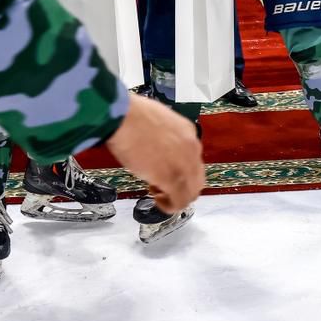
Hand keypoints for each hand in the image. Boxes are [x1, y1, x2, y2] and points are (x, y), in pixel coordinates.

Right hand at [106, 93, 205, 213]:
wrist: (122, 117)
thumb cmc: (130, 115)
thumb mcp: (156, 121)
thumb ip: (164, 137)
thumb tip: (157, 148)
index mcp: (188, 132)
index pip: (193, 160)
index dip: (179, 170)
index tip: (164, 172)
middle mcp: (191, 148)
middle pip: (197, 179)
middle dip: (181, 187)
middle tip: (162, 186)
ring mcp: (184, 164)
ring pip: (192, 192)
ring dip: (176, 196)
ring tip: (157, 191)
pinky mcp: (172, 178)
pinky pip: (179, 202)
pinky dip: (170, 206)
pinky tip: (158, 200)